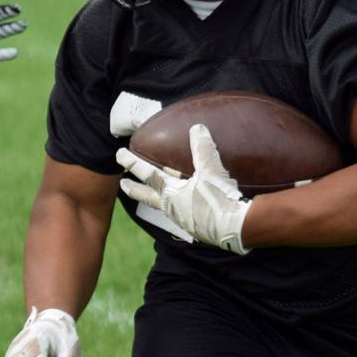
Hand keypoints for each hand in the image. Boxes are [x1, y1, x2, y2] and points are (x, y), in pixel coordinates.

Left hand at [116, 124, 252, 254]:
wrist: (237, 228)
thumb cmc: (220, 200)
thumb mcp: (211, 170)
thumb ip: (202, 149)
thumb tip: (197, 128)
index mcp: (171, 194)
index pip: (147, 174)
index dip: (133, 162)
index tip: (119, 155)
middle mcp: (172, 208)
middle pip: (147, 197)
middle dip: (134, 189)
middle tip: (122, 184)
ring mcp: (183, 220)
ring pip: (163, 206)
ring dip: (156, 198)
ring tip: (155, 194)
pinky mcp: (197, 228)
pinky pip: (182, 214)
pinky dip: (178, 207)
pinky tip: (185, 206)